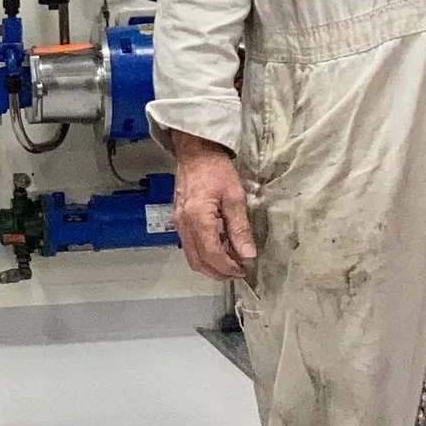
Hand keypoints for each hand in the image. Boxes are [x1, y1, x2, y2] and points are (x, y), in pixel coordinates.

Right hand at [168, 134, 257, 279]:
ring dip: (211, 266)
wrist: (196, 153)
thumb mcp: (235, 197)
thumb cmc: (217, 170)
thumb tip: (248, 254)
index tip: (244, 269)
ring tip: (231, 263)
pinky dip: (204, 254)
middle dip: (219, 272)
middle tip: (238, 271)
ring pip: (192, 258)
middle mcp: (183, 225)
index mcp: (197, 218)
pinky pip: (189, 247)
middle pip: (198, 262)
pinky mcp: (178, 221)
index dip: (228, 267)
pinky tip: (220, 248)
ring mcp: (178, 224)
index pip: (212, 254)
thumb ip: (240, 228)